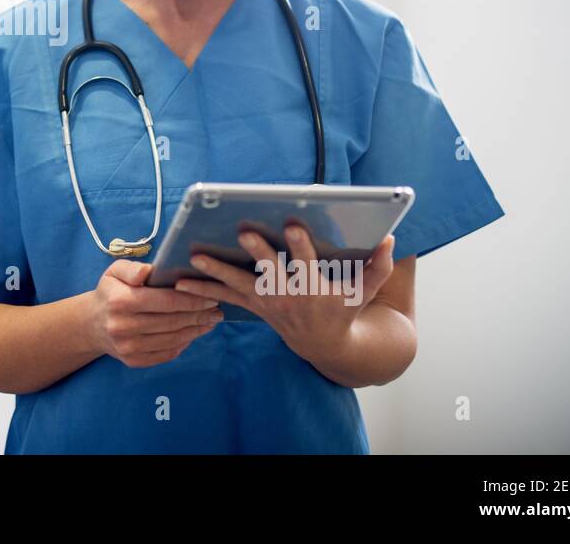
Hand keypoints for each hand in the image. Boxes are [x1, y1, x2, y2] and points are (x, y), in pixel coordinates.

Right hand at [88, 259, 223, 367]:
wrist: (92, 324)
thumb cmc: (110, 292)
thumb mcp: (114, 272)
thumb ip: (132, 269)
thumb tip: (149, 272)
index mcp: (121, 301)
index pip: (165, 302)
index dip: (191, 300)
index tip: (210, 296)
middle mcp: (123, 326)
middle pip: (172, 321)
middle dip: (198, 315)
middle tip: (217, 309)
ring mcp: (129, 347)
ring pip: (172, 339)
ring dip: (196, 330)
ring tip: (210, 320)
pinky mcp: (134, 361)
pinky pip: (166, 353)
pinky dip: (184, 343)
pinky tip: (193, 333)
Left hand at [175, 219, 395, 365]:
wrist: (323, 344)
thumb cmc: (343, 308)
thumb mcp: (365, 290)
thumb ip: (378, 267)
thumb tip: (391, 239)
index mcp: (316, 287)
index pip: (308, 263)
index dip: (301, 245)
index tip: (293, 225)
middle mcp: (289, 294)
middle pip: (271, 271)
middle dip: (258, 253)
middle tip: (244, 233)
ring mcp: (268, 302)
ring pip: (239, 285)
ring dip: (216, 272)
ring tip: (195, 258)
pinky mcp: (253, 306)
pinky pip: (224, 297)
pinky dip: (202, 290)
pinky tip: (179, 281)